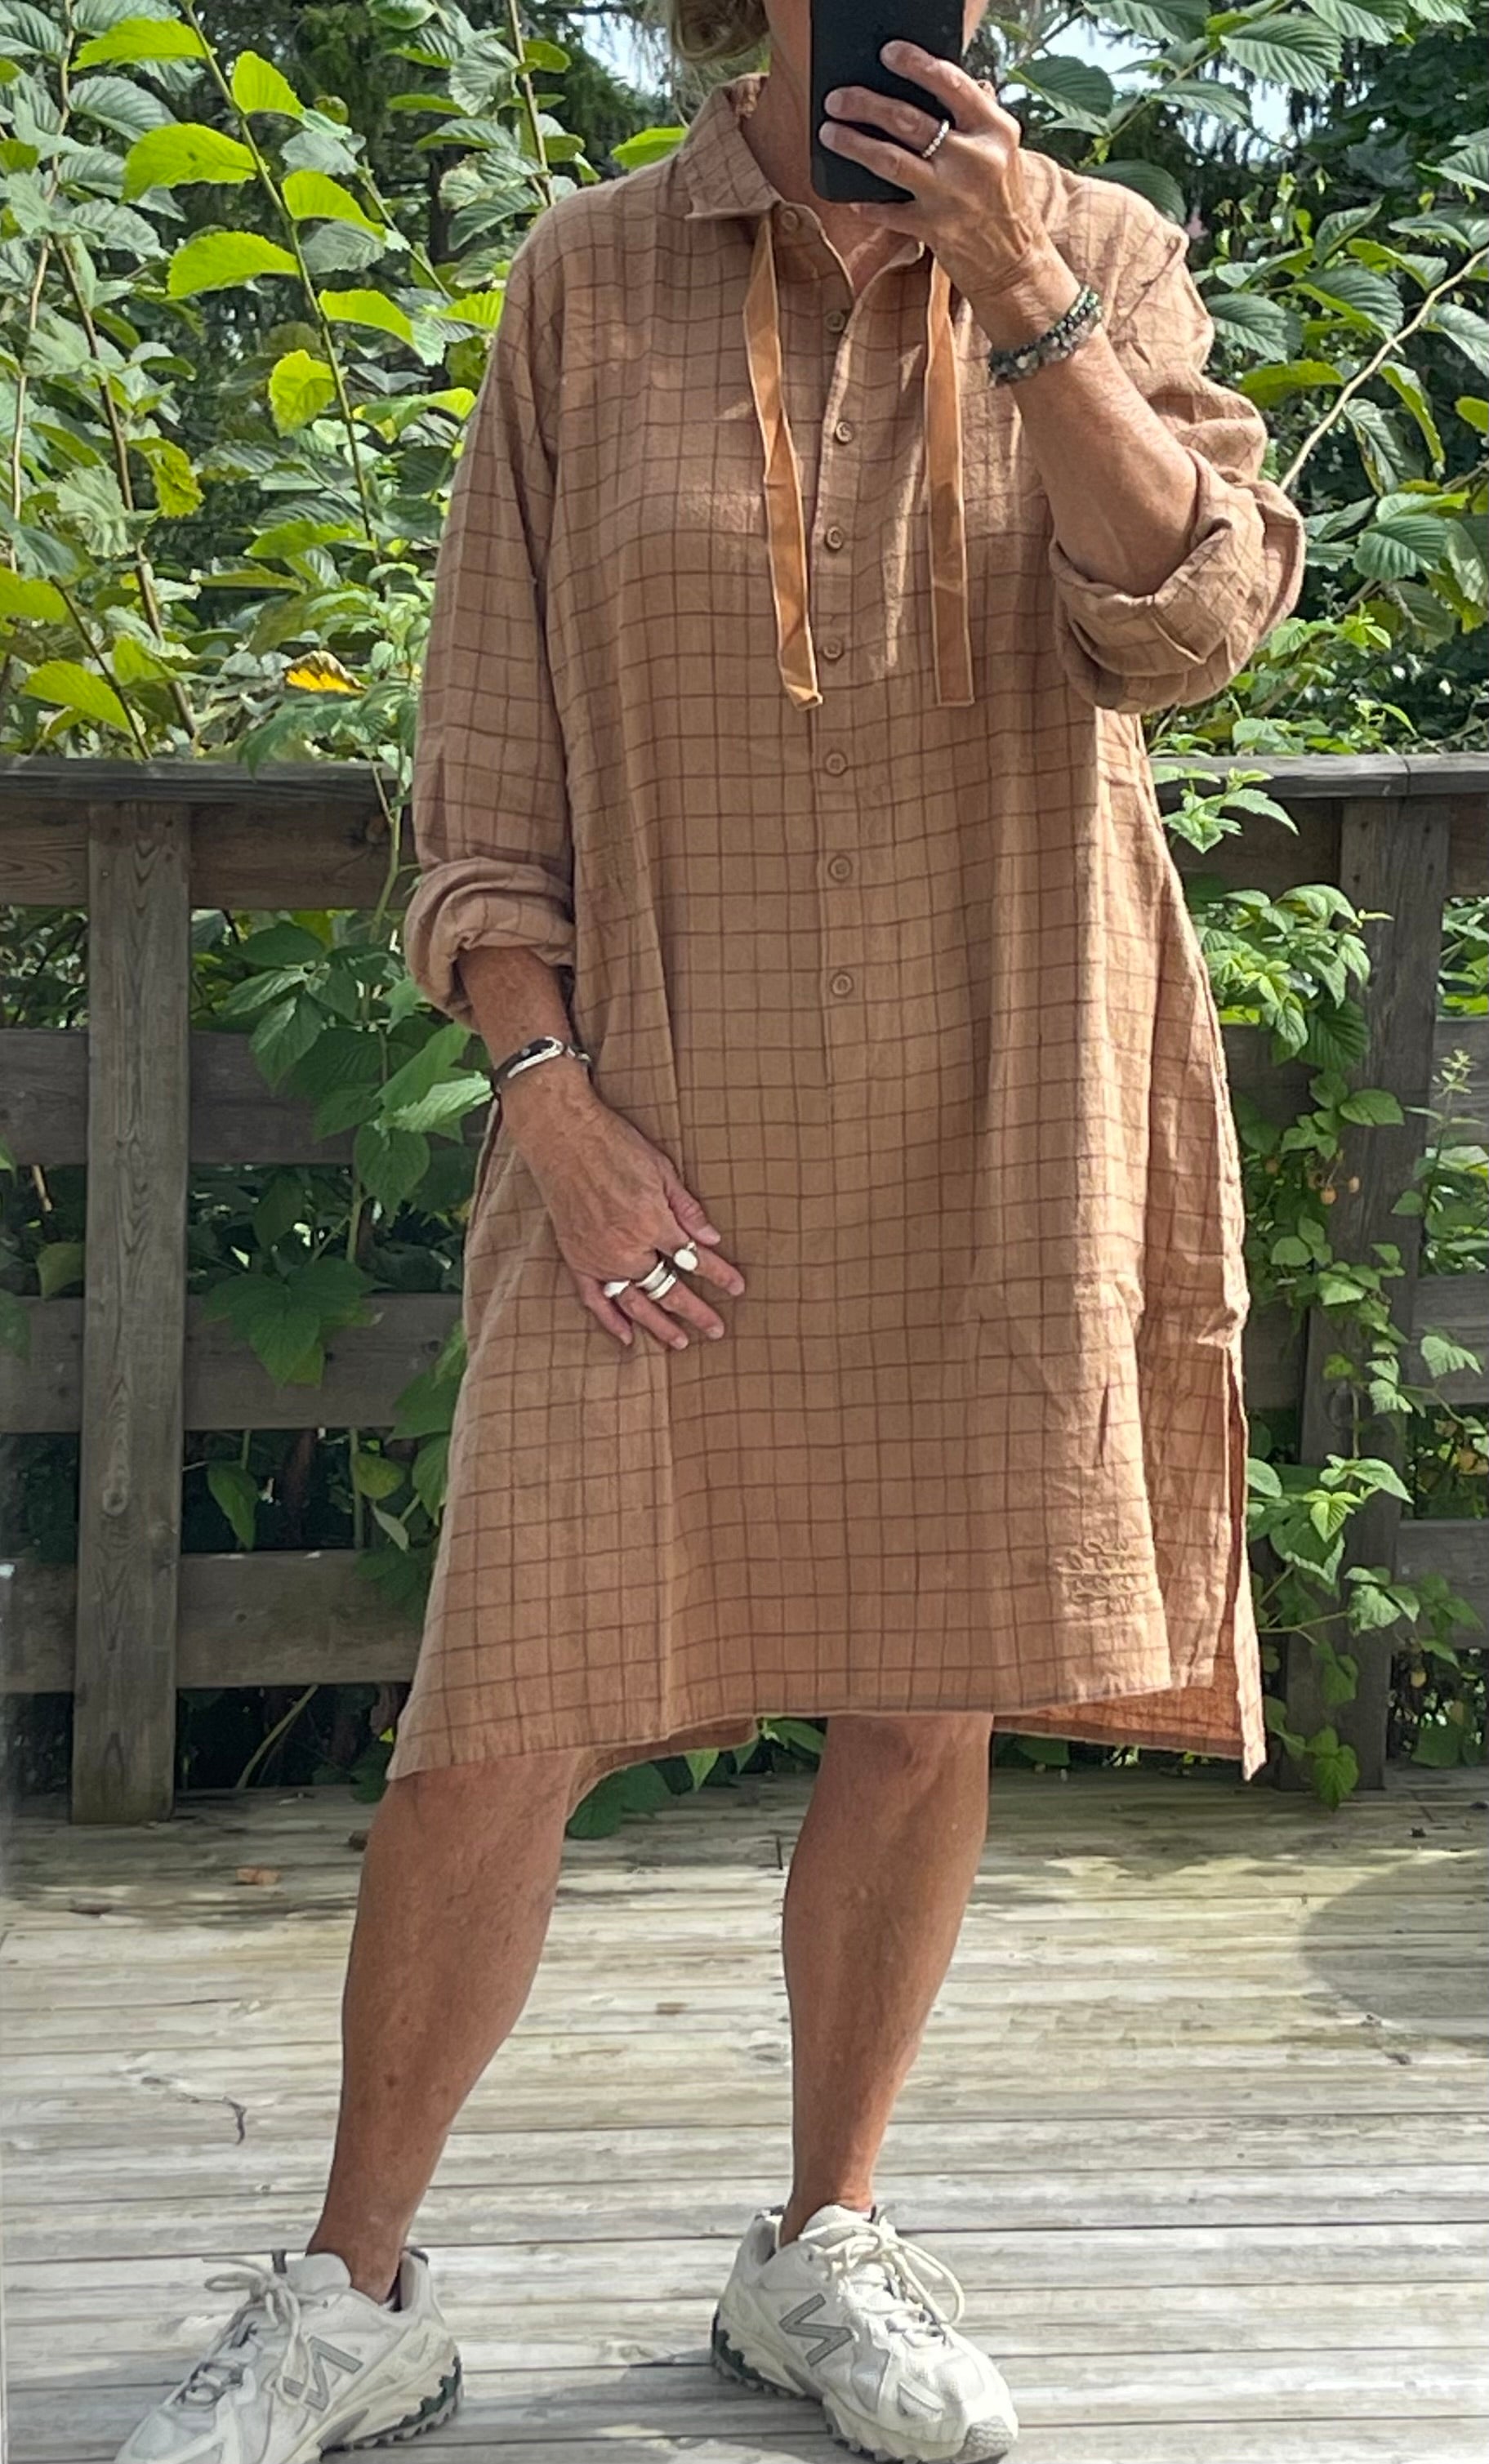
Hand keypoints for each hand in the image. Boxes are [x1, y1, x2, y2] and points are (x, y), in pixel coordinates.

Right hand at [505, 1073, 744, 1350]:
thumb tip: (711, 1238)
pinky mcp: (576, 1257)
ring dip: (659, 1324)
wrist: (562, 1136)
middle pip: (667, 1288)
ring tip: (679, 1342)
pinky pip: (595, 1298)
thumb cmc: (613, 1145)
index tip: (737, 1288)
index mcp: (651, 1222)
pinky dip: (611, 1320)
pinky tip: (628, 1337)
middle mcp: (625, 1247)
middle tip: (716, 1329)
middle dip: (695, 1311)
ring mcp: (598, 1256)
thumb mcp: (661, 1169)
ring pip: (634, 1302)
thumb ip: (686, 1208)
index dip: (718, 1275)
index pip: (693, 1259)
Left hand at [819, 42, 1073, 324]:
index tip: (888, 54)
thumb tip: (939, 81)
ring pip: (890, 161)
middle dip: (865, 105)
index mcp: (994, 130)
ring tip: (830, 133)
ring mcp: (951, 196)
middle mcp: (973, 159)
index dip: (915, 64)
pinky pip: (888, 212)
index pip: (951, 84)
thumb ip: (975, 114)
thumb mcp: (1001, 150)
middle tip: (837, 99)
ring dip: (854, 145)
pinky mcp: (933, 229)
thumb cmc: (1002, 199)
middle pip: (907, 120)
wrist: (1014, 261)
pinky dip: (867, 205)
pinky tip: (851, 199)